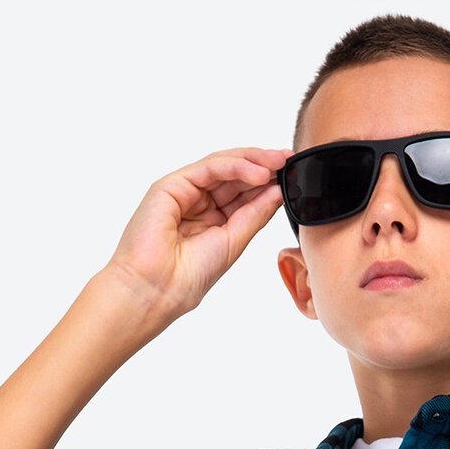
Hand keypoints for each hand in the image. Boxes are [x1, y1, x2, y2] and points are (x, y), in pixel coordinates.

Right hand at [102, 147, 296, 320]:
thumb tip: (277, 192)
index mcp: (211, 220)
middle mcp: (197, 203)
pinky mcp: (170, 185)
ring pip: (222, 166)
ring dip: (252, 161)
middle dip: (263, 165)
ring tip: (277, 162)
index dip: (267, 183)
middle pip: (234, 175)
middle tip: (288, 160)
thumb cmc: (188, 277)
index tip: (292, 176)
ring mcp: (183, 193)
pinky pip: (208, 168)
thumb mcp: (234, 242)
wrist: (157, 289)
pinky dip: (235, 167)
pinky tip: (257, 172)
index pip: (242, 193)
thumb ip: (254, 215)